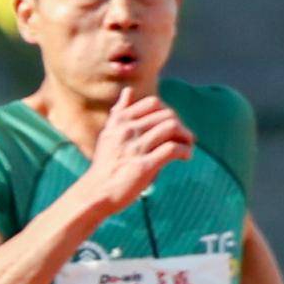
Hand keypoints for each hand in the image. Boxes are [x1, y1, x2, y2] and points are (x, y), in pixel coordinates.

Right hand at [73, 91, 195, 215]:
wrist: (95, 193)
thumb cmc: (105, 165)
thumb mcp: (108, 134)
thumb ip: (120, 113)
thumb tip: (128, 91)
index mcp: (120, 121)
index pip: (153, 103)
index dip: (167, 112)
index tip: (171, 125)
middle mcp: (127, 131)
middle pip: (166, 115)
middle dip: (180, 125)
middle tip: (184, 138)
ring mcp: (136, 148)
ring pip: (172, 128)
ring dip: (186, 136)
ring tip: (187, 146)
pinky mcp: (144, 166)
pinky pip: (173, 149)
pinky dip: (185, 151)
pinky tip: (185, 157)